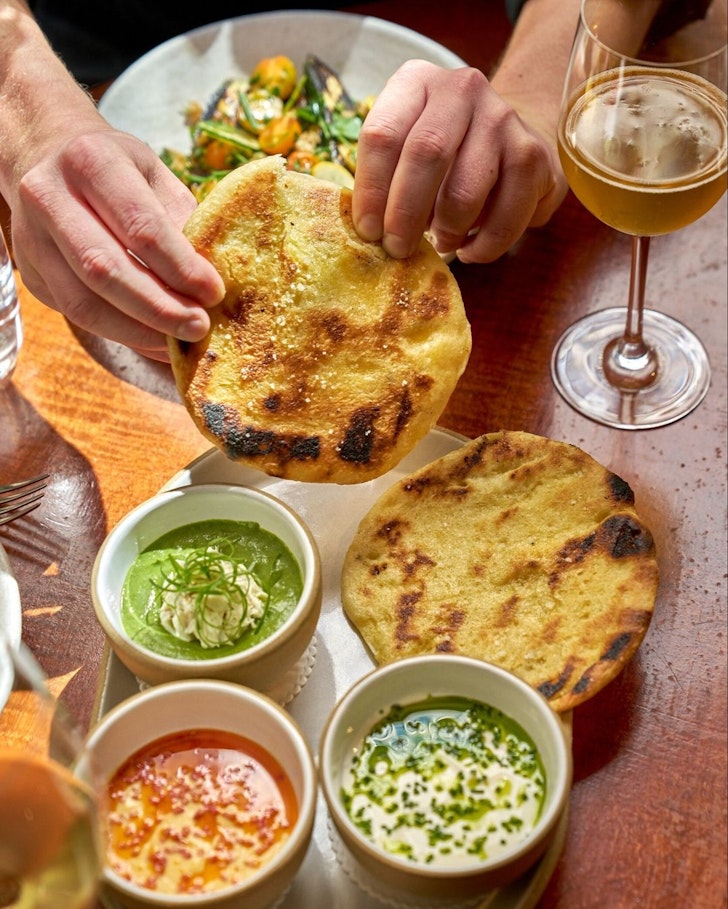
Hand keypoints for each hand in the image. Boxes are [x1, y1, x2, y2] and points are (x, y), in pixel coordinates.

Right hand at [10, 126, 223, 360]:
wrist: (48, 157)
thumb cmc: (119, 171)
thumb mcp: (155, 176)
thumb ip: (181, 222)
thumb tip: (211, 281)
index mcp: (91, 161)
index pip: (140, 226)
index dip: (180, 266)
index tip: (214, 293)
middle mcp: (48, 196)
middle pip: (105, 269)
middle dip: (160, 308)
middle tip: (200, 328)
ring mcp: (31, 239)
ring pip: (84, 303)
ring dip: (138, 331)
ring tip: (179, 343)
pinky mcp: (31, 275)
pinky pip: (77, 316)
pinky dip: (122, 335)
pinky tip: (155, 342)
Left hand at [352, 60, 565, 263]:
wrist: (510, 135)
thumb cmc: (445, 151)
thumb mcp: (406, 144)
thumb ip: (386, 176)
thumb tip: (370, 232)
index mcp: (416, 82)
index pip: (383, 135)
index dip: (371, 190)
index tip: (368, 231)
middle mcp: (461, 89)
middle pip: (426, 155)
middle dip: (405, 214)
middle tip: (397, 249)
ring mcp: (503, 119)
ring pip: (465, 191)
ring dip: (446, 232)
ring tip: (440, 244)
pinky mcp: (533, 156)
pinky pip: (504, 218)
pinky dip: (483, 247)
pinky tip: (470, 250)